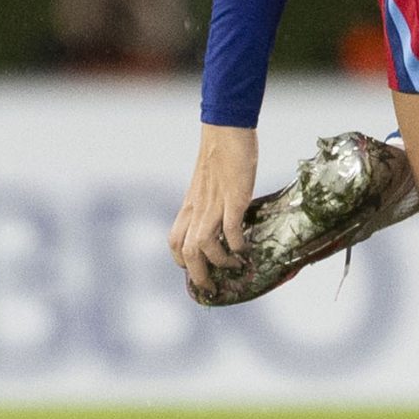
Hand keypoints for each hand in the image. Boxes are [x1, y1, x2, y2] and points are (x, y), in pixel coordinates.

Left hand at [170, 123, 257, 290]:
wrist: (226, 130)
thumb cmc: (219, 154)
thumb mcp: (206, 184)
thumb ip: (209, 202)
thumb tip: (221, 220)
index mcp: (189, 206)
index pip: (174, 242)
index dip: (182, 261)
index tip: (197, 271)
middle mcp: (197, 210)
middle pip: (186, 253)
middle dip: (198, 276)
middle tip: (213, 288)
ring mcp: (214, 205)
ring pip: (203, 246)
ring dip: (219, 263)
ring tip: (234, 265)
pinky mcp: (233, 199)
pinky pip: (230, 230)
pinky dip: (235, 245)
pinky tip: (244, 248)